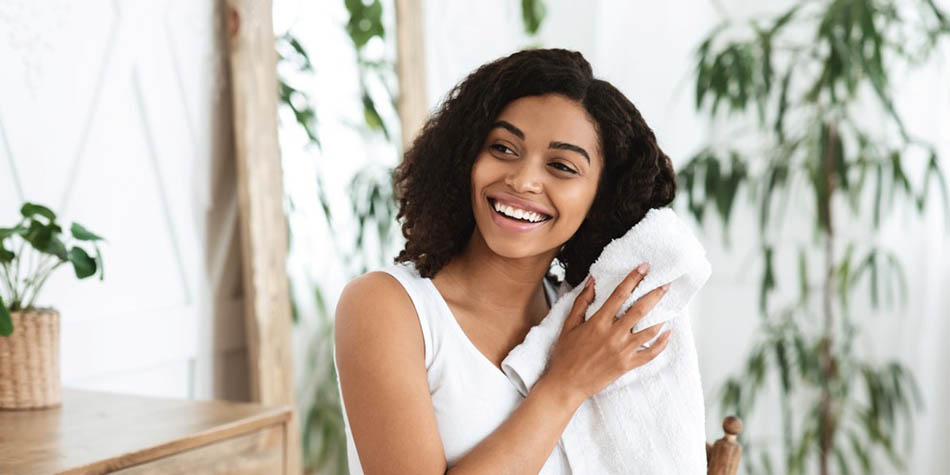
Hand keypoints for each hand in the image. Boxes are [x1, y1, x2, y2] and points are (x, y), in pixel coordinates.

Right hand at [540, 263, 672, 405]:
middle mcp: (613, 334)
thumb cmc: (566, 354)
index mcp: (599, 322)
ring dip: (661, 317)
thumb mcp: (569, 324)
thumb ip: (582, 302)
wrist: (567, 383)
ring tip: (669, 307)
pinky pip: (651, 353)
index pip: (620, 294)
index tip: (644, 267)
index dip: (634, 278)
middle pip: (641, 309)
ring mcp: (623, 350)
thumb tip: (592, 281)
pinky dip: (662, 343)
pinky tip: (667, 333)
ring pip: (649, 330)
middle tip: (666, 285)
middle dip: (655, 294)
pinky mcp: (628, 365)